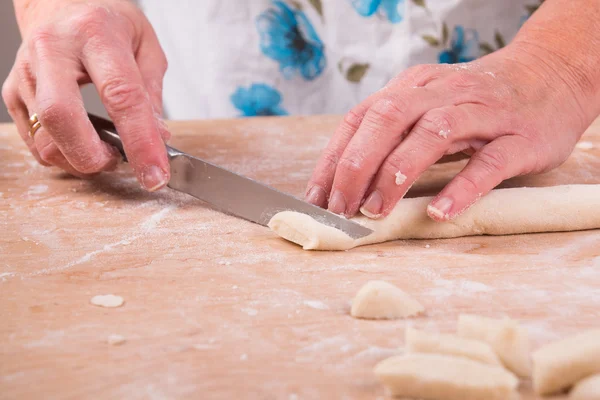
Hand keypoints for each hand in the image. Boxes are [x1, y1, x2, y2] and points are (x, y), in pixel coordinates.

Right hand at [2, 0, 169, 190]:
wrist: (61, 3)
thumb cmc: (107, 22)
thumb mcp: (145, 45)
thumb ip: (152, 92)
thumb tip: (157, 138)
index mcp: (95, 33)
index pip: (120, 95)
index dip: (140, 141)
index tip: (155, 174)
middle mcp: (52, 50)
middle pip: (62, 117)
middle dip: (94, 156)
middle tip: (119, 162)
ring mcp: (26, 72)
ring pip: (44, 137)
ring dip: (79, 160)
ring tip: (104, 151)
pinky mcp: (12, 93)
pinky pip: (34, 142)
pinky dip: (63, 155)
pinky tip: (82, 144)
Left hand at [306, 44, 593, 220]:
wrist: (549, 79)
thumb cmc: (474, 107)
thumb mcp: (426, 109)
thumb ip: (389, 138)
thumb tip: (340, 184)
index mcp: (412, 87)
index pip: (360, 118)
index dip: (333, 160)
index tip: (317, 200)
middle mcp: (441, 92)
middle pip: (388, 118)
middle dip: (356, 166)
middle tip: (341, 210)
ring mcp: (482, 112)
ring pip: (432, 134)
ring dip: (397, 172)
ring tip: (376, 210)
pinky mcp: (517, 137)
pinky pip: (488, 162)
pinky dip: (462, 187)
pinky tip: (439, 211)